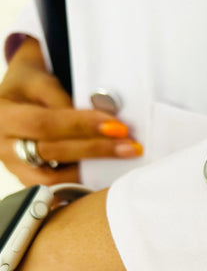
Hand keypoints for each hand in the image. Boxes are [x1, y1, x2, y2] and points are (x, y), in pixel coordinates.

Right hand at [0, 37, 142, 185]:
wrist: (16, 97)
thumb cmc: (30, 85)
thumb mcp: (41, 78)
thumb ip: (64, 99)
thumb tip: (103, 121)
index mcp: (4, 116)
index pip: (44, 124)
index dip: (82, 126)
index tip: (117, 126)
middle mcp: (5, 147)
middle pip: (52, 153)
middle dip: (95, 150)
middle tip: (129, 147)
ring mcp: (16, 169)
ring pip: (54, 180)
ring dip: (91, 173)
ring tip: (121, 164)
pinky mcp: (31, 183)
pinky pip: (57, 192)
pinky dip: (82, 186)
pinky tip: (106, 180)